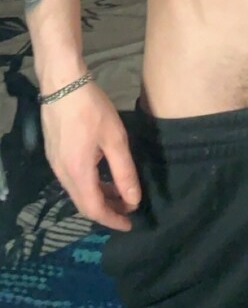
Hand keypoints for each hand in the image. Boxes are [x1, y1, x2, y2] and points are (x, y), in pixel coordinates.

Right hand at [40, 82, 140, 231]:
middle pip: (84, 204)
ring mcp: (55, 163)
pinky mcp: (54, 153)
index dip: (113, 220)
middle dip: (107, 210)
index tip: (130, 224)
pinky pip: (72, 179)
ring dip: (98, 196)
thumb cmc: (91, 108)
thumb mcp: (114, 138)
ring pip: (77, 191)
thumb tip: (133, 199)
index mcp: (78, 173)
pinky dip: (89, 184)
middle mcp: (63, 174)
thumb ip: (124, 171)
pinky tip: (102, 174)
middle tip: (128, 209)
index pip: (95, 209)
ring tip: (119, 193)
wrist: (62, 82)